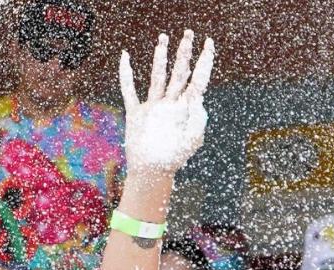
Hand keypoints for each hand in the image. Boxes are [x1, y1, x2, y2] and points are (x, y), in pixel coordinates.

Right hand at [118, 30, 215, 175]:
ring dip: (160, 58)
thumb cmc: (175, 158)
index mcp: (186, 108)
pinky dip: (126, 74)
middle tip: (187, 34)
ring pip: (157, 76)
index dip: (205, 61)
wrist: (153, 171)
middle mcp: (171, 103)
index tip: (209, 44)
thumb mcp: (193, 139)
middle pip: (179, 72)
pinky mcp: (137, 112)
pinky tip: (125, 57)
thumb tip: (196, 96)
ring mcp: (154, 106)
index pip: (198, 79)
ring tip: (163, 39)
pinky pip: (130, 90)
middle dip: (184, 53)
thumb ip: (198, 118)